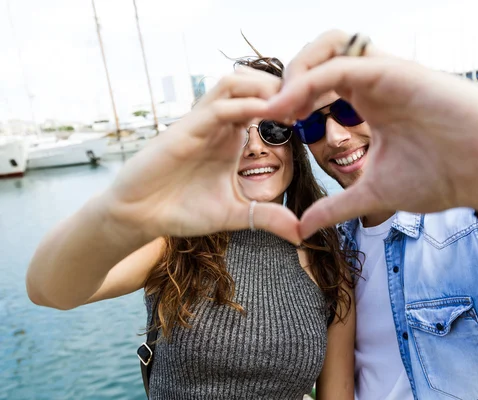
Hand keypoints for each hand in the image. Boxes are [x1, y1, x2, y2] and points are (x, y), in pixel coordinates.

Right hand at [102, 71, 300, 243]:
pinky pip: (217, 107)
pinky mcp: (185, 129)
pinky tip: (269, 113)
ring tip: (291, 104)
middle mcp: (219, 124)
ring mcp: (201, 123)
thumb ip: (267, 218)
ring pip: (234, 83)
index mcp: (232, 136)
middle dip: (282, 86)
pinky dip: (245, 105)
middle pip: (252, 82)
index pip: (263, 101)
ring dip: (264, 87)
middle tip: (309, 101)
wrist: (141, 217)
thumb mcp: (236, 215)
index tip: (315, 113)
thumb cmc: (183, 210)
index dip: (290, 101)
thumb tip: (302, 233)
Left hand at [267, 30, 477, 238]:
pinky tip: (288, 108)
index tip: (269, 127)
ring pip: (329, 45)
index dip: (288, 98)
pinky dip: (310, 80)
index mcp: (367, 101)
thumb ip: (337, 205)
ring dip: (295, 70)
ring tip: (277, 107)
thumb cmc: (444, 177)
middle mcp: (374, 81)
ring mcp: (386, 72)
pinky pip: (343, 64)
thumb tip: (303, 228)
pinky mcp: (397, 72)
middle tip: (269, 113)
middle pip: (318, 54)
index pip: (318, 82)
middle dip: (286, 77)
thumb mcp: (374, 192)